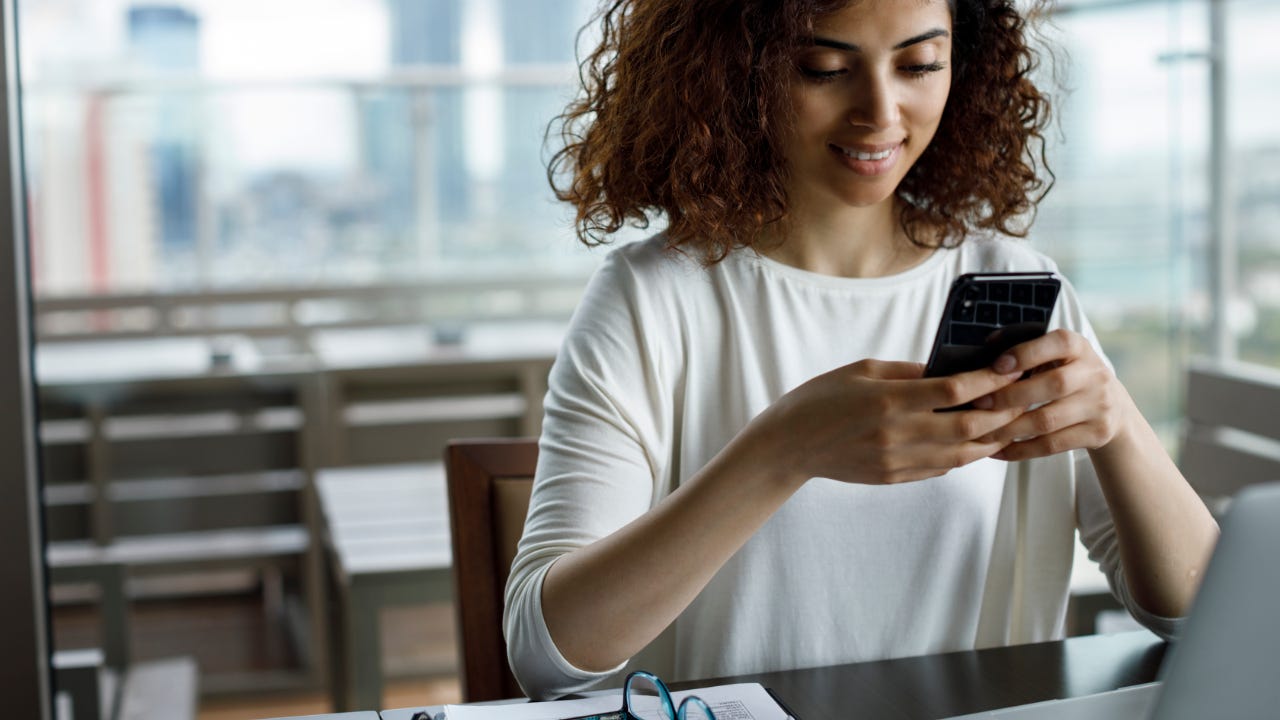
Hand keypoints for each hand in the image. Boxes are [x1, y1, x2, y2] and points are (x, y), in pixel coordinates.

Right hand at [753, 359, 1027, 485]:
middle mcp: (897, 433)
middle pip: (967, 427)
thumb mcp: (861, 370)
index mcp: (888, 400)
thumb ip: (906, 371)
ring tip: (1007, 426)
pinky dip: (962, 456)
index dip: (989, 381)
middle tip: (1021, 400)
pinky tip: (972, 444)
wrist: (789, 445)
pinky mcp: (893, 477)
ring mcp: (896, 460)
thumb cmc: (820, 399)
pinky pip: (940, 469)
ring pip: (961, 455)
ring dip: (990, 441)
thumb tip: (946, 370)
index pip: (953, 390)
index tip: (1010, 370)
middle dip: (1001, 414)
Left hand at [973, 329, 1132, 460]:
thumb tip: (990, 343)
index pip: (1059, 343)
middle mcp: (1094, 374)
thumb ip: (1025, 344)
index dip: (1027, 353)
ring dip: (1010, 428)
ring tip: (982, 432)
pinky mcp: (1096, 433)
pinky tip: (998, 451)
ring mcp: (1099, 405)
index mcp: (1079, 348)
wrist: (1113, 407)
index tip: (997, 366)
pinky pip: (1052, 445)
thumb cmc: (1067, 374)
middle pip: (1053, 384)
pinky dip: (1021, 450)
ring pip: (1048, 420)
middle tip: (979, 404)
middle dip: (1011, 396)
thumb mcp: (1056, 354)